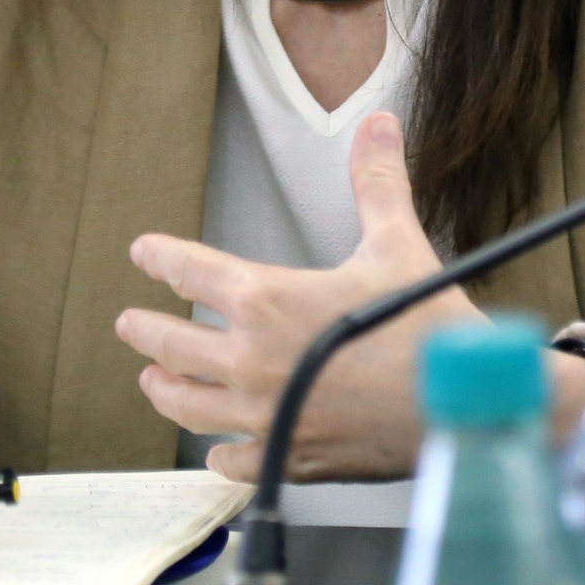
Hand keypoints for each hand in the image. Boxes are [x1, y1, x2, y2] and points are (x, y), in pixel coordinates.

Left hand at [115, 112, 482, 482]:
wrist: (455, 402)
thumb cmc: (426, 324)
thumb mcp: (396, 241)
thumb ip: (376, 181)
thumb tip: (377, 123)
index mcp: (266, 299)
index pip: (192, 271)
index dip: (162, 257)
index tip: (142, 252)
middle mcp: (250, 359)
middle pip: (173, 344)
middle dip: (146, 331)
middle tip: (128, 324)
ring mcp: (263, 414)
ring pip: (189, 405)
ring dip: (165, 390)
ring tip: (152, 382)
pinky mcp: (286, 458)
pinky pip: (233, 461)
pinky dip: (218, 455)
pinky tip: (216, 453)